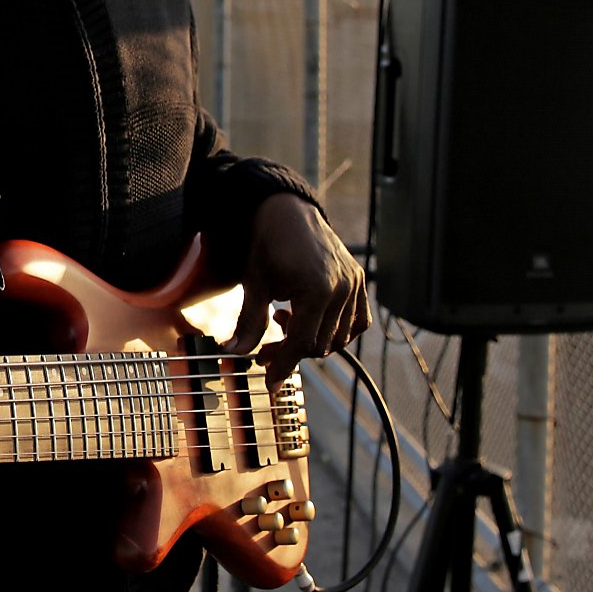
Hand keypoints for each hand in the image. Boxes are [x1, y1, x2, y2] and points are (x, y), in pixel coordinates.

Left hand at [226, 194, 367, 376]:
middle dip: (291, 353)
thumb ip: (249, 321)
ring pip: (340, 337)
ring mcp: (354, 284)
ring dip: (312, 341)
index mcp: (318, 289)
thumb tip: (235, 352)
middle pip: (322, 343)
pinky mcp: (358, 280)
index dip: (284, 364)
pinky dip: (336, 329)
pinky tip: (309, 319)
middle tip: (264, 351)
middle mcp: (343, 288)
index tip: (270, 381)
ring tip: (284, 323)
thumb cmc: (267, 242)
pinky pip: (356, 321)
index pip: (303, 343)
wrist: (286, 210)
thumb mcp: (254, 283)